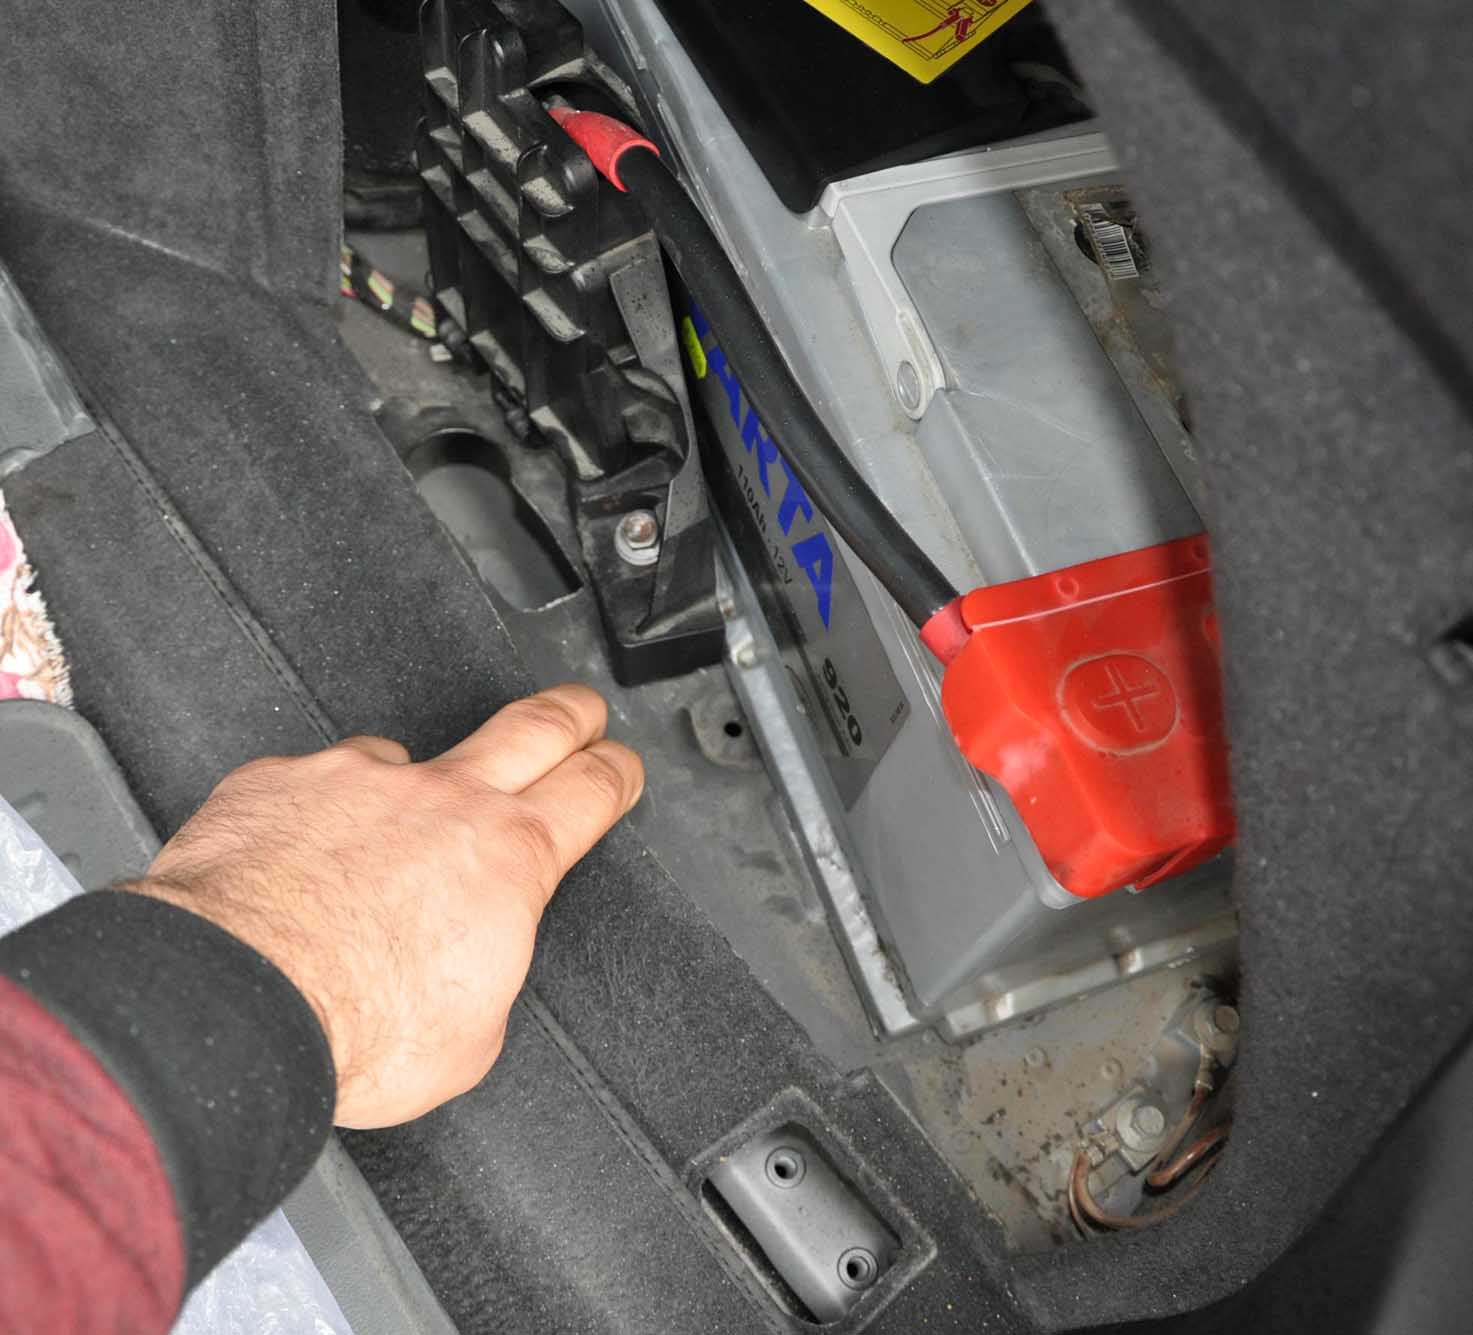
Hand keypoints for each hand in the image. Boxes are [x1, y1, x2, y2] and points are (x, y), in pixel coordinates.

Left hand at [126, 685, 642, 1128]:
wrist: (235, 1004)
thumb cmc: (352, 1027)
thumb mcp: (469, 1036)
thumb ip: (483, 970)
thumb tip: (468, 963)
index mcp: (508, 857)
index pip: (590, 789)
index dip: (615, 772)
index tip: (618, 767)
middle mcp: (442, 799)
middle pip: (534, 725)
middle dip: (569, 713)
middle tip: (580, 710)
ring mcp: (360, 780)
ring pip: (411, 757)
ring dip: (416, 789)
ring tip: (392, 839)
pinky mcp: (283, 781)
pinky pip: (318, 780)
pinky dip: (321, 815)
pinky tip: (301, 859)